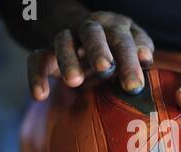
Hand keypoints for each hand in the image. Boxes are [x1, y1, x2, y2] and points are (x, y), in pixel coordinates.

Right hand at [27, 11, 153, 100]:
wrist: (82, 36)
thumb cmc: (116, 48)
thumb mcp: (131, 45)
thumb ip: (140, 50)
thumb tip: (145, 58)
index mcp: (113, 26)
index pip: (122, 40)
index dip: (129, 60)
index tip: (134, 85)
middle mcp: (89, 28)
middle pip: (91, 32)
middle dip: (98, 50)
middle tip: (105, 69)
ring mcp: (66, 39)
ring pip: (62, 41)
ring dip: (68, 60)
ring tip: (74, 82)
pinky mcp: (47, 53)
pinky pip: (36, 59)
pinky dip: (36, 75)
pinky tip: (39, 95)